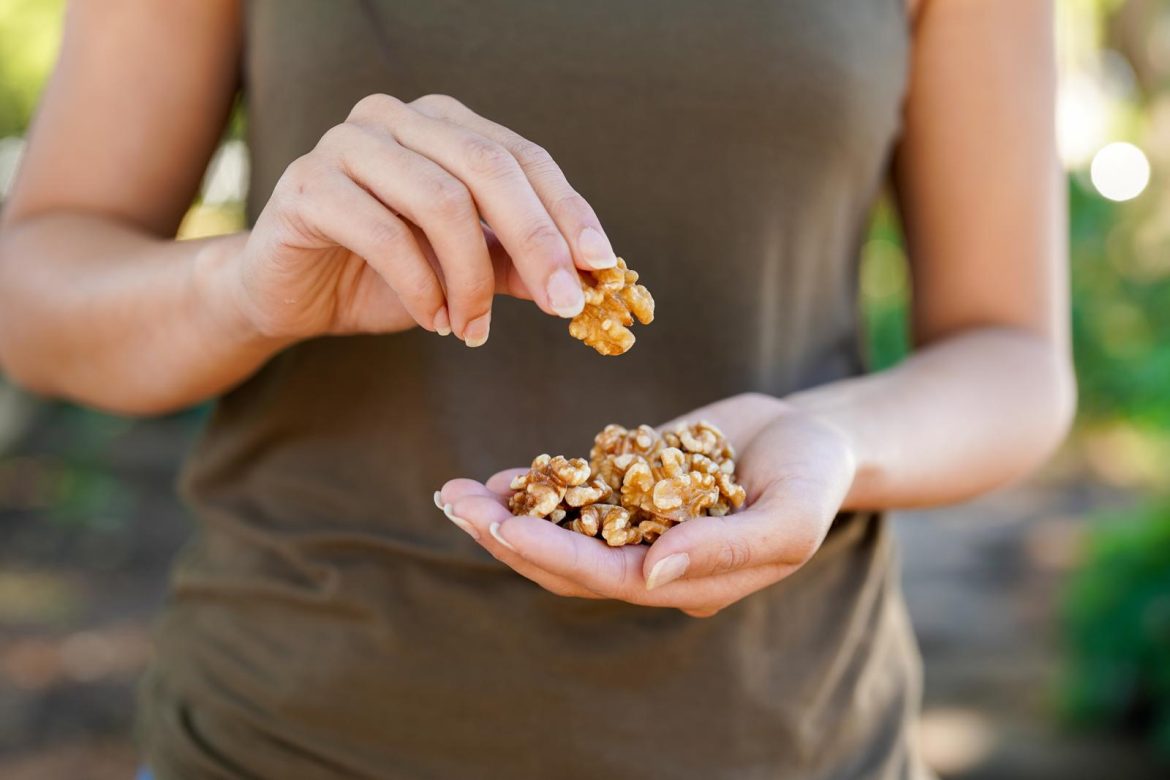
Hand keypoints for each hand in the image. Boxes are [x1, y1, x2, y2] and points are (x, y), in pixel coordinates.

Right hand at [218, 93, 617, 344]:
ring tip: (474, 329)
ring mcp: (347, 144)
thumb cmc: (382, 276)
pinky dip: (421, 287)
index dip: (568, 211)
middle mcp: (396, 119)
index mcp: (442, 125)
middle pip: (489, 169)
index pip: (523, 158)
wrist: (287, 294)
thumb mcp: (464, 271)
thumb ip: (517, 264)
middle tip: (565, 305)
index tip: (602, 266)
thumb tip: (587, 278)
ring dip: (472, 279)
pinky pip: (385, 234)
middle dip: (537, 242)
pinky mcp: (307, 184)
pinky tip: (433, 321)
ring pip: (442, 201)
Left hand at [438, 393, 857, 616]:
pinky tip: (498, 476)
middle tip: (454, 503)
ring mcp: (637, 526)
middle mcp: (653, 562)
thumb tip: (652, 573)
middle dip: (508, 535)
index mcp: (688, 582)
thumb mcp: (788, 517)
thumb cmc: (814, 479)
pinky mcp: (629, 489)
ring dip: (507, 513)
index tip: (505, 526)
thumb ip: (724, 549)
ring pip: (561, 531)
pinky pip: (575, 494)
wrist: (814, 437)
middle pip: (567, 562)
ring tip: (457, 492)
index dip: (554, 554)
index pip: (608, 577)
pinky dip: (536, 486)